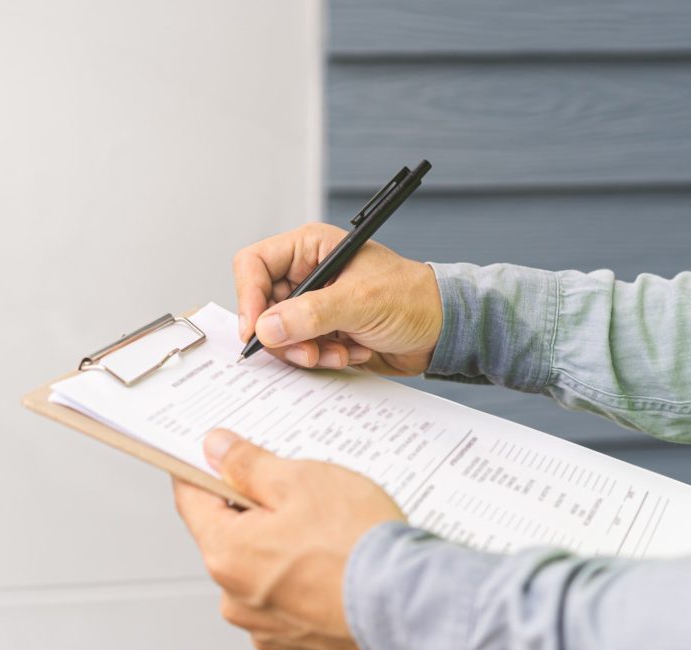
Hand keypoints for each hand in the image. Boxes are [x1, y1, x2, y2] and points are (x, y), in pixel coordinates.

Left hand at [172, 429, 405, 649]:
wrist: (410, 606)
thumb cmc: (358, 545)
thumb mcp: (301, 480)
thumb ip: (249, 464)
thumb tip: (217, 450)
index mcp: (227, 554)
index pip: (191, 500)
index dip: (200, 469)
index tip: (211, 454)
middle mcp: (235, 598)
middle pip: (230, 535)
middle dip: (257, 508)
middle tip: (298, 489)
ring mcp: (266, 625)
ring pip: (262, 567)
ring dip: (283, 544)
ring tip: (329, 529)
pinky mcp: (297, 640)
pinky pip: (288, 596)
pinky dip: (304, 576)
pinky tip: (337, 559)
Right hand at [234, 222, 442, 374]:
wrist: (442, 330)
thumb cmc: (414, 298)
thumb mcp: (362, 301)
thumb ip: (312, 313)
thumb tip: (267, 327)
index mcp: (311, 249)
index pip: (254, 265)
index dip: (248, 297)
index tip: (255, 330)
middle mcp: (307, 276)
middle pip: (262, 308)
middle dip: (284, 336)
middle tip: (309, 352)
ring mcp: (314, 307)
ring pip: (280, 336)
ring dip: (308, 351)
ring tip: (341, 351)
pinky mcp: (323, 333)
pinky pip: (302, 352)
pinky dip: (324, 359)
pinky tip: (353, 351)